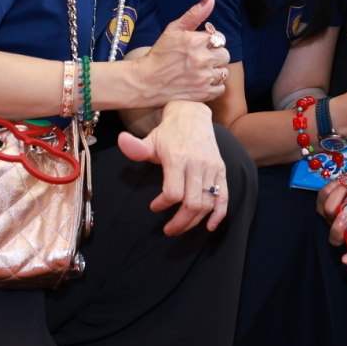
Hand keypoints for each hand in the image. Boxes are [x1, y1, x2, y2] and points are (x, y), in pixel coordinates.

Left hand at [119, 102, 228, 234]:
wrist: (193, 115)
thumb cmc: (168, 132)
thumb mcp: (150, 138)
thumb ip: (136, 147)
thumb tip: (122, 141)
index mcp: (177, 158)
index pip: (173, 192)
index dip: (162, 204)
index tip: (153, 206)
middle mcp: (197, 164)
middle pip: (192, 204)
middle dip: (179, 222)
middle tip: (168, 230)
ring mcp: (211, 168)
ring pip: (207, 204)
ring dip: (194, 222)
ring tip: (180, 228)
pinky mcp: (221, 170)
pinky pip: (224, 197)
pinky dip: (218, 214)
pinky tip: (209, 226)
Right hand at [132, 0, 230, 104]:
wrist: (145, 82)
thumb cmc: (159, 54)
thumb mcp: (173, 30)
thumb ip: (194, 14)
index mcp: (195, 41)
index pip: (220, 38)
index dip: (211, 42)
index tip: (201, 46)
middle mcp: (202, 59)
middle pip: (225, 55)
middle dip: (215, 56)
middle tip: (201, 59)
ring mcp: (204, 78)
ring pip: (224, 72)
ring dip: (215, 71)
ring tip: (201, 72)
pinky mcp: (203, 93)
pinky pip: (221, 88)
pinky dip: (214, 86)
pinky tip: (202, 82)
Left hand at [317, 177, 346, 259]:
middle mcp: (344, 227)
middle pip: (334, 237)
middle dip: (337, 227)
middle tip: (346, 212)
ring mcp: (331, 215)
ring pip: (326, 214)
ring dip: (335, 198)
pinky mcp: (323, 201)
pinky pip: (321, 200)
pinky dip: (330, 190)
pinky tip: (340, 183)